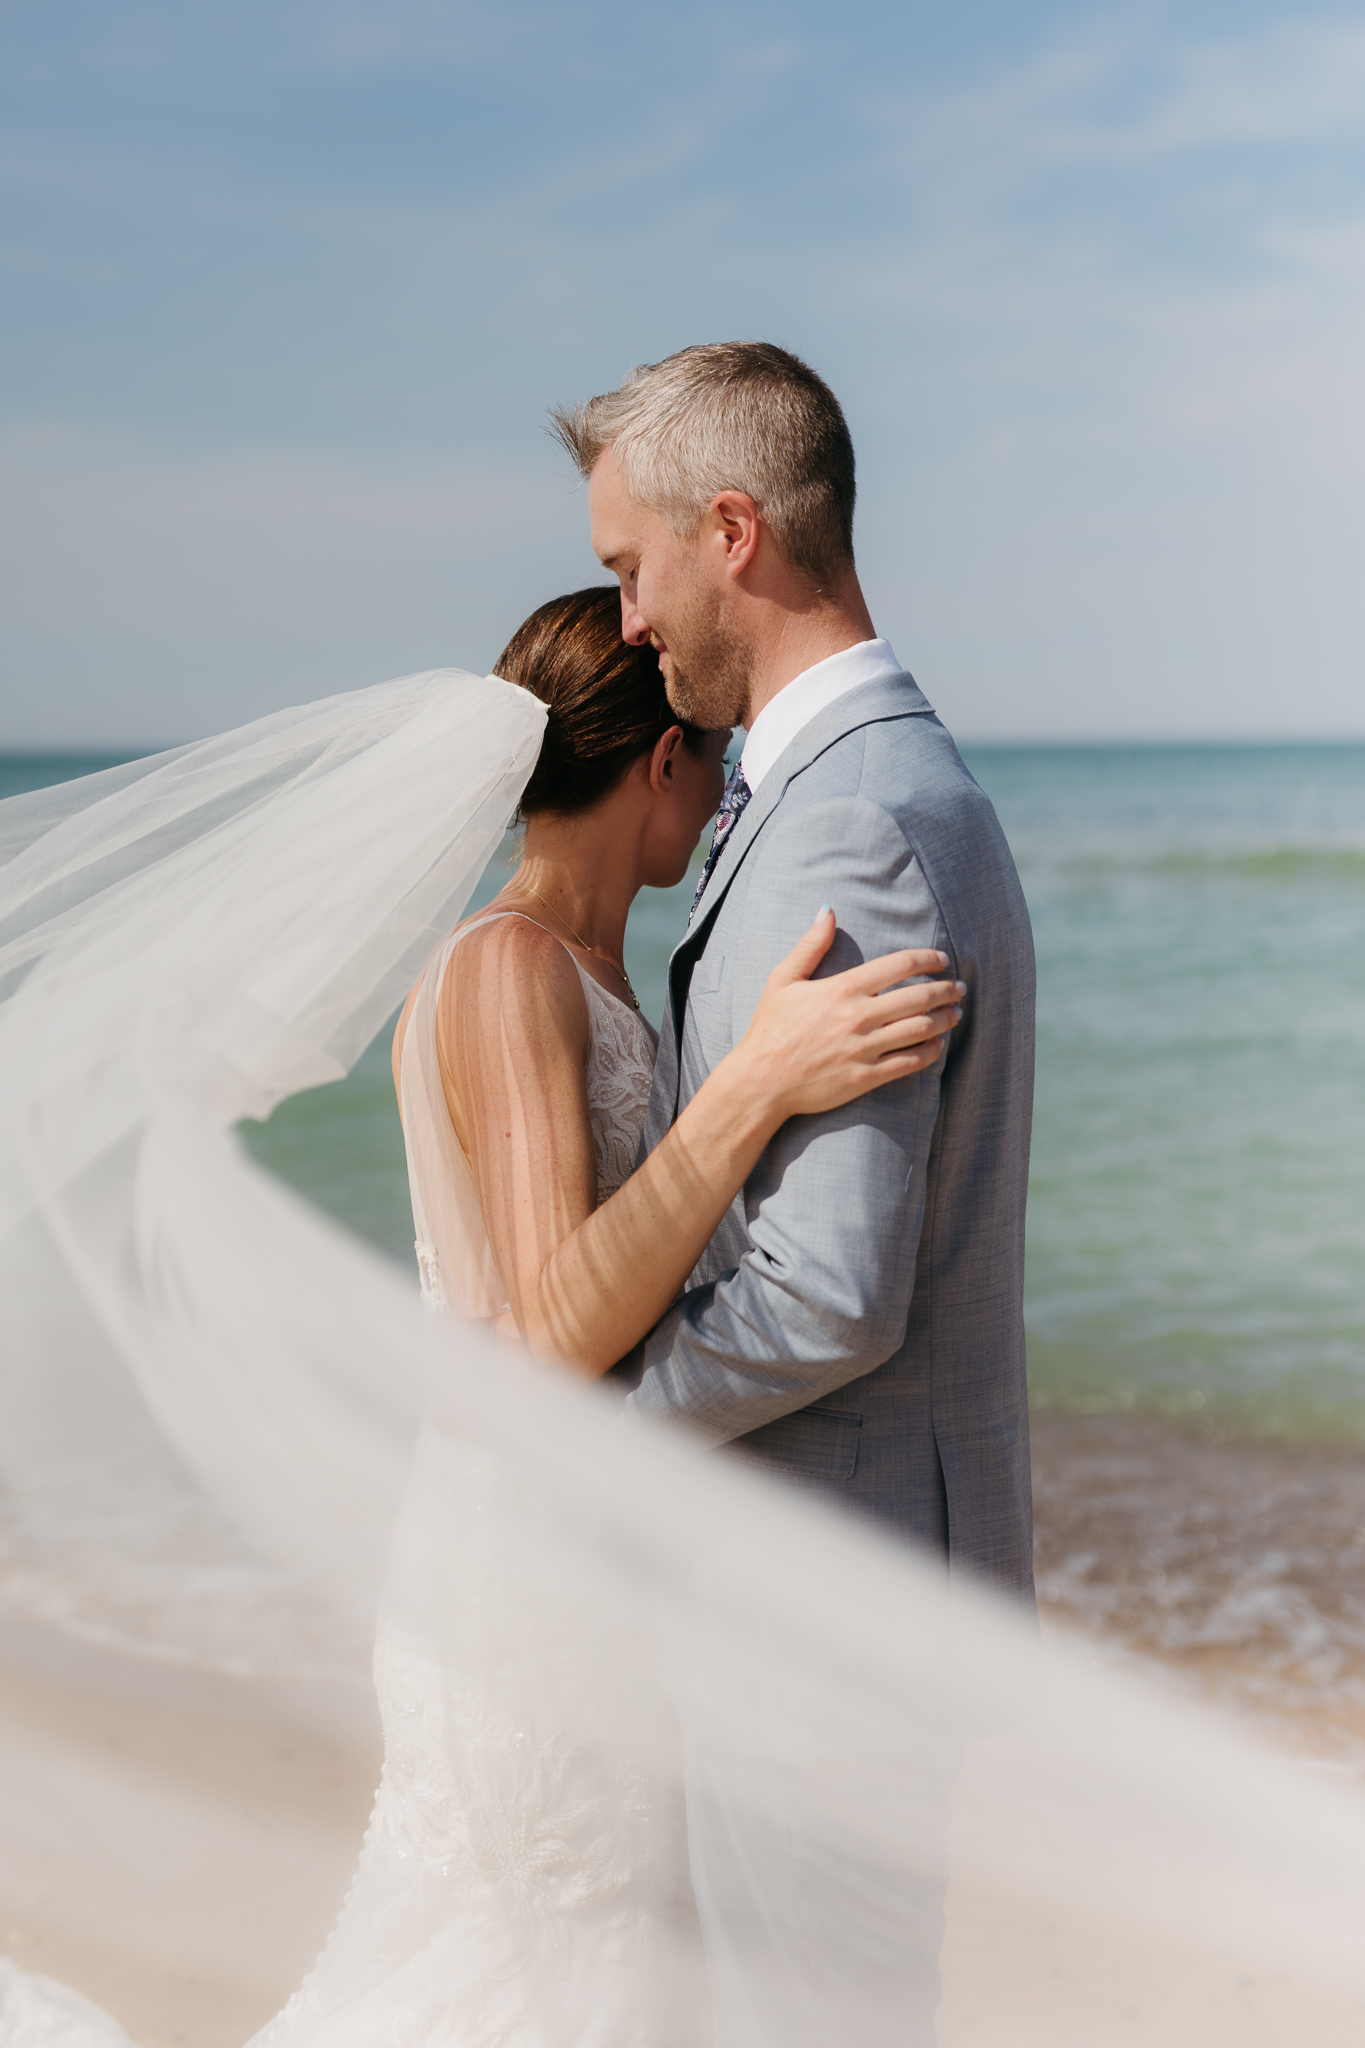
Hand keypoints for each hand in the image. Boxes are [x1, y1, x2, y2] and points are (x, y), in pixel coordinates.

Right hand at [732, 908, 963, 1122]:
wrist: (761, 1081)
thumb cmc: (770, 1029)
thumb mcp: (783, 979)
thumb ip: (810, 945)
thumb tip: (827, 910)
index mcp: (843, 988)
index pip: (900, 965)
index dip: (928, 959)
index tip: (941, 959)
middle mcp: (858, 1017)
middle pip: (919, 997)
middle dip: (947, 989)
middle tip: (959, 987)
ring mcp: (864, 1049)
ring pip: (921, 1029)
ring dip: (946, 1019)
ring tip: (956, 1013)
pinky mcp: (866, 1077)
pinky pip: (910, 1062)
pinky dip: (931, 1051)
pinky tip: (938, 1044)